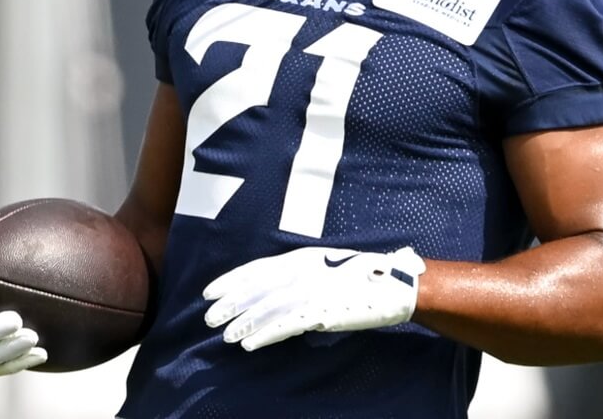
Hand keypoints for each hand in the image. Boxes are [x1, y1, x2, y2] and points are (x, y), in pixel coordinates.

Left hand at [203, 246, 425, 350]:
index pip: (257, 268)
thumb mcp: (325, 268)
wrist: (393, 285)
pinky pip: (287, 325)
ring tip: (225, 335)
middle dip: (230, 303)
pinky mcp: (323, 312)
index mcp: (302, 258)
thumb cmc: (360, 277)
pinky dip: (266, 334)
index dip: (231, 280)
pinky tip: (250, 344)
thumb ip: (299, 276)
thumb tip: (273, 291)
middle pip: (257, 288)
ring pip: (268, 308)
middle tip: (209, 318)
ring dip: (244, 322)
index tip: (209, 292)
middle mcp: (303, 271)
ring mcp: (312, 291)